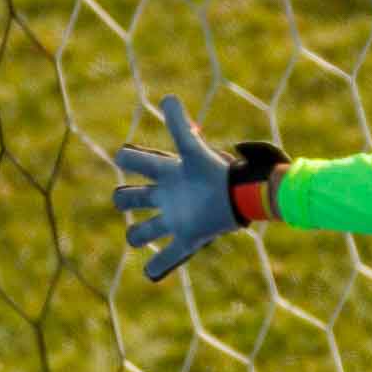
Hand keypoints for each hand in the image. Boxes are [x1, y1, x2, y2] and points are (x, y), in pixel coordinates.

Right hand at [112, 95, 286, 281]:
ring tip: (143, 236)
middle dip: (123, 200)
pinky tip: (150, 274)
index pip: (133, 161)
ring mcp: (175, 218)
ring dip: (138, 235)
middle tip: (133, 199)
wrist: (248, 194)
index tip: (128, 157)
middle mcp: (167, 195)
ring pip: (143, 231)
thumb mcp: (194, 149)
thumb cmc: (220, 170)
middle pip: (129, 199)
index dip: (126, 157)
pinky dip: (158, 267)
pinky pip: (169, 257)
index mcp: (167, 172)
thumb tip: (168, 97)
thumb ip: (180, 126)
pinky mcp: (189, 237)